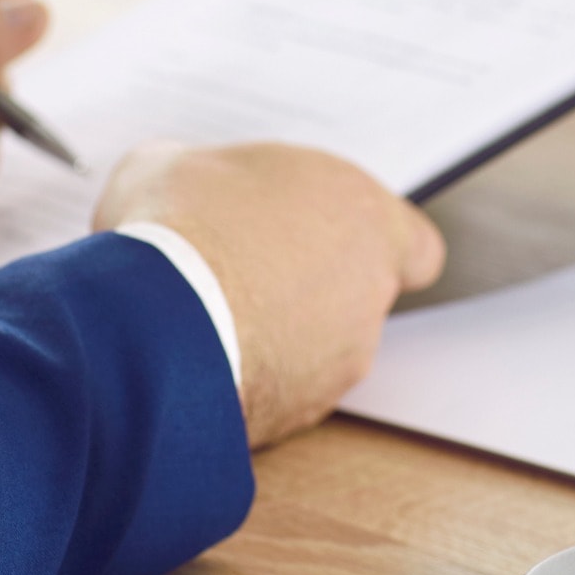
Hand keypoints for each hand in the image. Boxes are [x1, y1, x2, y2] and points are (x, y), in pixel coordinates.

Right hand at [95, 142, 444, 447]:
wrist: (157, 323)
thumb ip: (202, 173)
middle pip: (360, 296)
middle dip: (311, 289)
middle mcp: (369, 291)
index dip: (378, 246)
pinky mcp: (302, 411)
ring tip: (209, 317)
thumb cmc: (182, 228)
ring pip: (324, 351)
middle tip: (246, 272)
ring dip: (280, 337)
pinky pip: (284, 392)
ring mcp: (342, 358)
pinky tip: (199, 359)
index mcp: (367, 217)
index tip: (334, 239)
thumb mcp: (169, 163)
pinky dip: (252, 378)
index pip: (417, 246)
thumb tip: (171, 179)